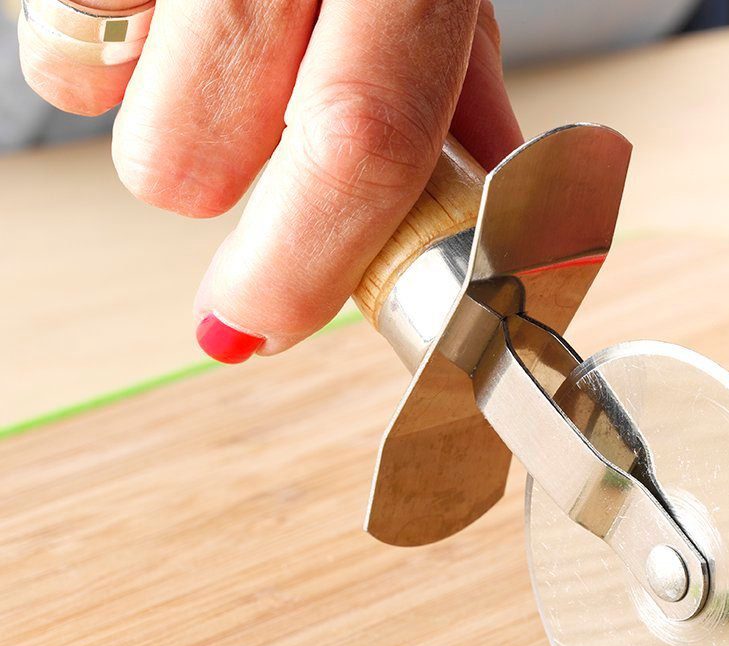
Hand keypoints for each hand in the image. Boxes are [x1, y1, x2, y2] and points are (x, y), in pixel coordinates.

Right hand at [19, 0, 520, 361]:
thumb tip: (478, 204)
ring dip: (137, 99)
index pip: (358, 139)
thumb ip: (457, 82)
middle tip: (246, 129)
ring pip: (80, 92)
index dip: (303, 263)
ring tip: (194, 30)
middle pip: (187, 156)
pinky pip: (43, 16)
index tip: (256, 325)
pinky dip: (83, 30)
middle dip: (209, 187)